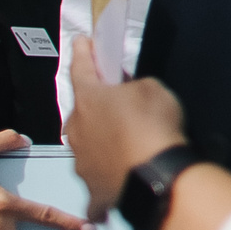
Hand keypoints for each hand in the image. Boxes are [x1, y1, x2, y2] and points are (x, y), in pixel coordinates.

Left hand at [65, 41, 186, 216]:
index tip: (81, 41)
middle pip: (83, 111)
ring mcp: (80, 159)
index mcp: (88, 99)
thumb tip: (129, 97)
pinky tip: (122, 178)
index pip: (80, 68)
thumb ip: (135, 88)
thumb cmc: (151, 126)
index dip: (82, 52)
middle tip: (115, 107)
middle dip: (95, 107)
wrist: (154, 177)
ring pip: (88, 144)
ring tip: (124, 146)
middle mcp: (76, 127)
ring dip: (101, 141)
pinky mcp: (91, 187)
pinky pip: (99, 177)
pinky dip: (108, 176)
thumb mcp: (153, 90)